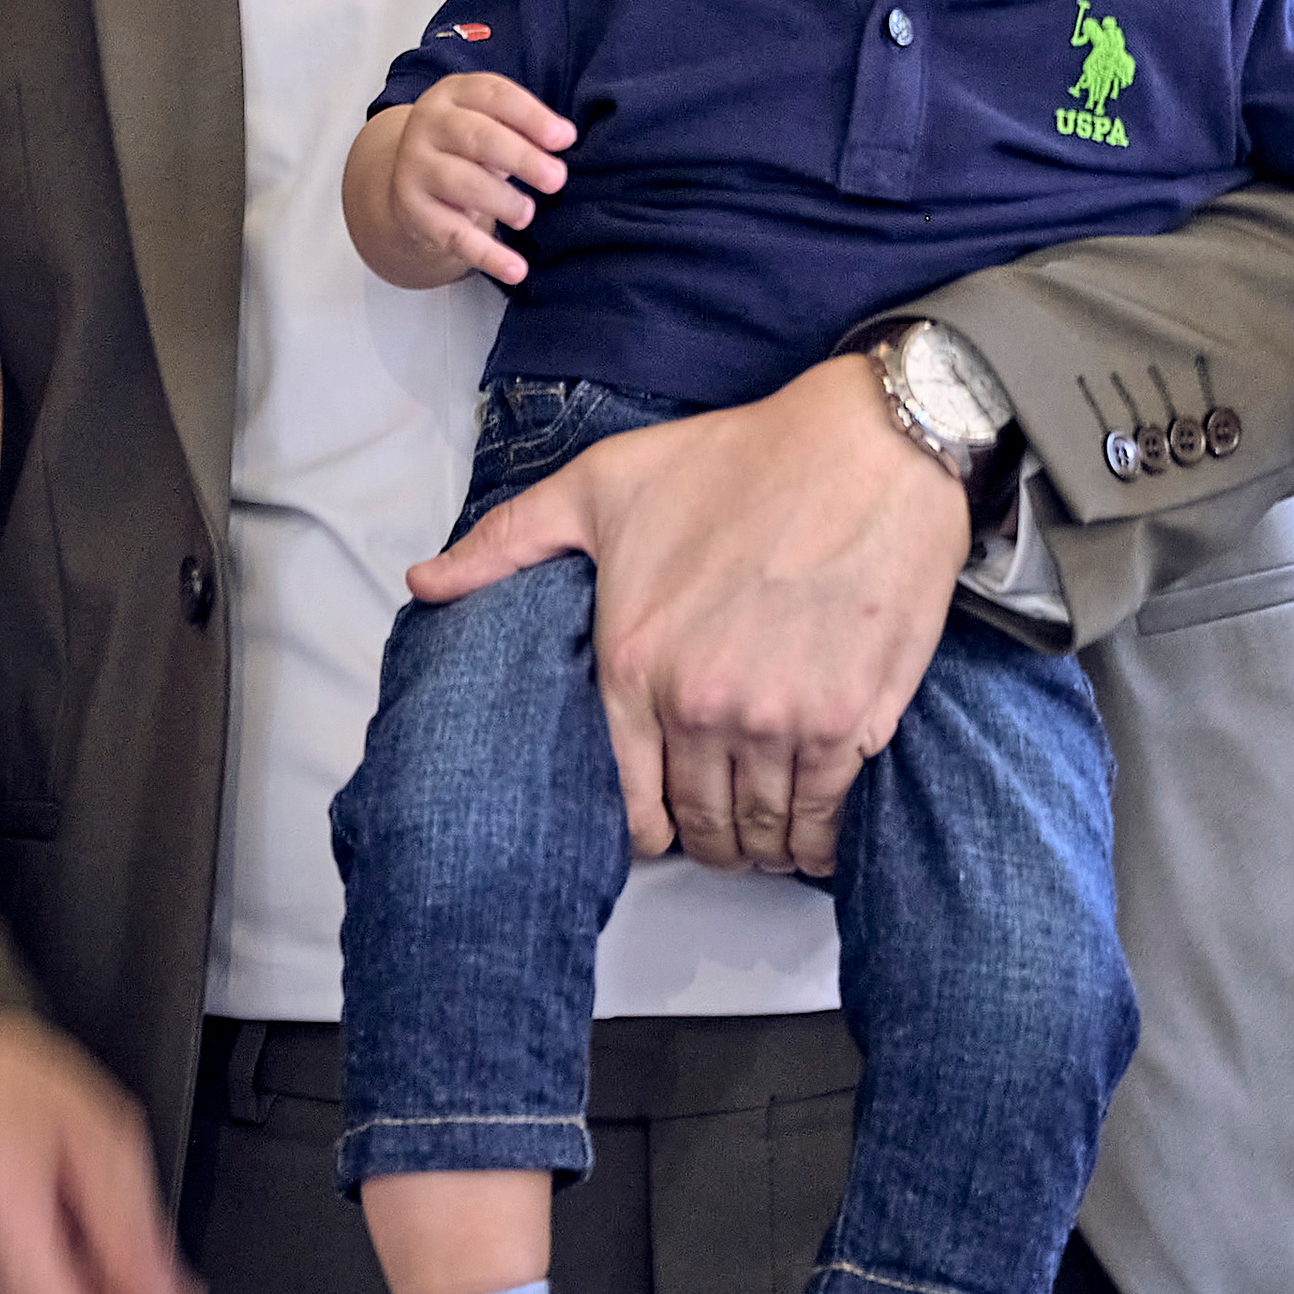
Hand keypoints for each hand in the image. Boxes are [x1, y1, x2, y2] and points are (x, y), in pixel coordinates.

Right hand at [359, 78, 573, 289]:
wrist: (409, 179)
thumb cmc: (466, 146)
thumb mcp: (490, 123)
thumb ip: (523, 126)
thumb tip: (563, 137)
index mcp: (452, 94)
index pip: (493, 96)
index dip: (532, 116)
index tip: (565, 138)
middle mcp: (428, 126)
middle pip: (476, 137)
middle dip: (521, 158)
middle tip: (557, 179)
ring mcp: (415, 169)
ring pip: (461, 182)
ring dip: (503, 201)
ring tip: (527, 214)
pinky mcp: (414, 213)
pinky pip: (454, 235)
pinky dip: (488, 255)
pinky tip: (516, 269)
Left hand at [407, 357, 971, 872]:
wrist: (869, 446)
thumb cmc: (737, 460)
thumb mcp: (602, 484)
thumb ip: (509, 541)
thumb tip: (424, 582)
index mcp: (632, 662)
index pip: (630, 802)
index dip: (646, 830)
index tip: (662, 827)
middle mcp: (699, 706)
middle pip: (701, 826)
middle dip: (711, 842)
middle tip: (722, 836)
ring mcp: (776, 721)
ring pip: (762, 830)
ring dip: (763, 847)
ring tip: (769, 842)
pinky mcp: (848, 722)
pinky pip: (825, 816)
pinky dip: (817, 841)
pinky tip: (815, 839)